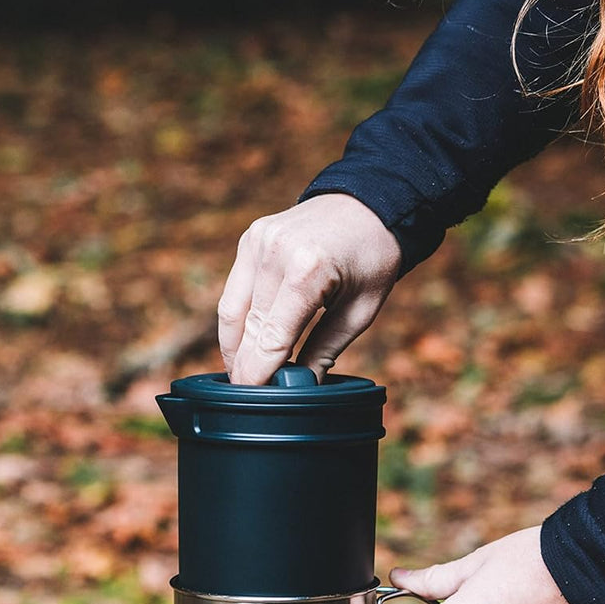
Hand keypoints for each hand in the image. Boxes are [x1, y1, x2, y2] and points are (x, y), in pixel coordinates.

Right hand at [218, 194, 401, 384]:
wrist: (368, 203)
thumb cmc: (372, 259)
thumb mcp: (360, 311)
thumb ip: (326, 350)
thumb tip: (302, 388)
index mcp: (308, 270)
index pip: (273, 337)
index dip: (260, 374)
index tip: (254, 400)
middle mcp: (276, 253)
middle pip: (249, 327)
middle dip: (245, 366)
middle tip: (247, 395)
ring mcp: (258, 242)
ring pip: (231, 311)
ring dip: (233, 346)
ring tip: (242, 373)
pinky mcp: (250, 239)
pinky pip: (234, 290)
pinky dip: (236, 320)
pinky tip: (244, 343)